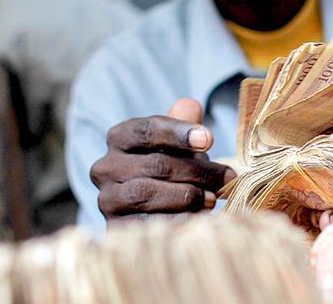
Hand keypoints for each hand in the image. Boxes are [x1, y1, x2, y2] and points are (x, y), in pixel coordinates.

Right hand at [90, 98, 236, 219]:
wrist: (149, 214)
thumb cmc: (168, 171)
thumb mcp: (176, 146)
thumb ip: (182, 124)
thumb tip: (190, 106)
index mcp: (119, 138)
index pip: (147, 130)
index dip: (179, 134)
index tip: (209, 140)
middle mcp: (105, 167)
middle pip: (154, 164)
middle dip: (196, 171)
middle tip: (227, 177)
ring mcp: (107, 198)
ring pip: (147, 193)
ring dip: (187, 196)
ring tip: (213, 198)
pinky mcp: (114, 226)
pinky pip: (147, 222)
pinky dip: (177, 219)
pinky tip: (199, 217)